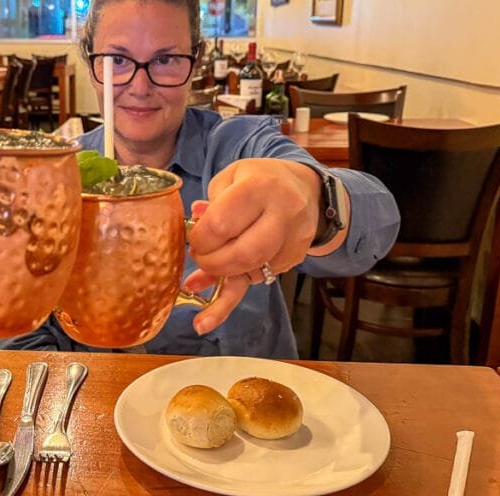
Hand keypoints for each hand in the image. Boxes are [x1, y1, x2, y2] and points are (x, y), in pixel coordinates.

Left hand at [183, 159, 321, 334]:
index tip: (193, 238)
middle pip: (242, 252)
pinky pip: (255, 284)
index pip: (222, 223)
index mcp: (259, 187)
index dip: (200, 238)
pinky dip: (226, 303)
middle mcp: (281, 214)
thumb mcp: (231, 177)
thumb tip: (195, 222)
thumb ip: (212, 201)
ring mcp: (291, 241)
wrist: (306, 190)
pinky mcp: (291, 260)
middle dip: (211, 262)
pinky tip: (203, 322)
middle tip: (198, 257)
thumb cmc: (260, 180)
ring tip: (194, 282)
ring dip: (218, 279)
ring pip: (252, 272)